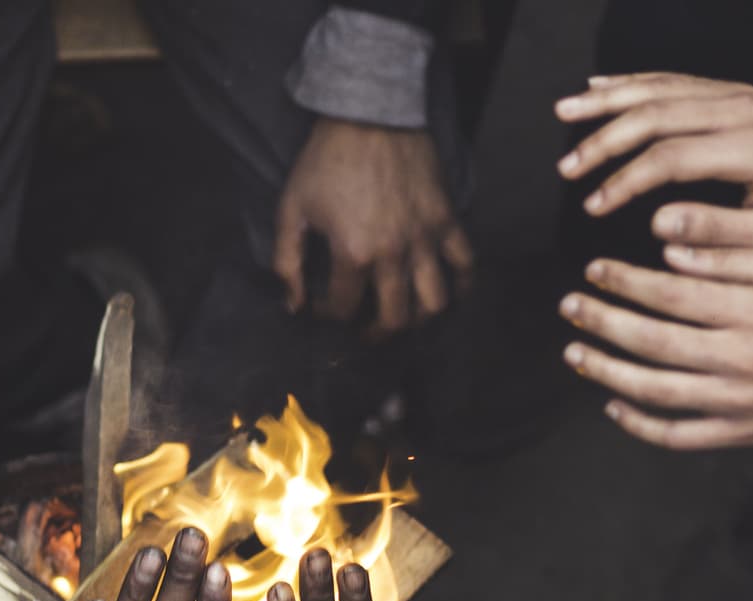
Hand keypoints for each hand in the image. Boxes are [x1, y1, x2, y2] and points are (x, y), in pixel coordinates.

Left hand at [275, 118, 474, 334]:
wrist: (370, 114)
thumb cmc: (326, 161)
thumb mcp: (292, 210)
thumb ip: (287, 263)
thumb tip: (293, 305)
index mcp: (353, 253)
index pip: (341, 309)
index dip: (327, 317)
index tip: (320, 310)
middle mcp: (394, 253)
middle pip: (393, 318)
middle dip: (375, 335)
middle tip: (365, 333)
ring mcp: (425, 238)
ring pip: (433, 302)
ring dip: (419, 321)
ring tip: (405, 319)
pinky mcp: (446, 219)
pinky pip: (465, 263)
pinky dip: (462, 287)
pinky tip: (450, 296)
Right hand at [556, 74, 752, 249]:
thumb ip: (717, 233)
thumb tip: (658, 225)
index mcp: (750, 148)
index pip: (669, 156)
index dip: (624, 181)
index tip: (594, 204)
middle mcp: (739, 110)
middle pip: (655, 113)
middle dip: (603, 138)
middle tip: (566, 165)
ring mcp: (735, 95)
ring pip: (659, 88)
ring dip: (608, 100)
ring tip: (565, 111)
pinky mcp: (732, 93)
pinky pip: (674, 80)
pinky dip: (633, 83)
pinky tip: (601, 88)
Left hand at [561, 245, 752, 450]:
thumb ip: (737, 258)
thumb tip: (675, 250)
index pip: (674, 294)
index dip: (626, 281)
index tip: (595, 269)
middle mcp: (738, 357)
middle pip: (654, 340)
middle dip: (603, 321)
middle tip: (570, 306)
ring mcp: (733, 401)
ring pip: (655, 389)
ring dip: (607, 371)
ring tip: (574, 353)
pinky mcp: (735, 433)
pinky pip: (677, 435)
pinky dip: (640, 426)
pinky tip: (612, 407)